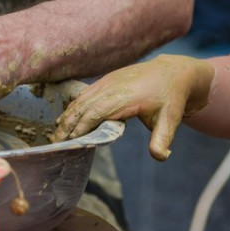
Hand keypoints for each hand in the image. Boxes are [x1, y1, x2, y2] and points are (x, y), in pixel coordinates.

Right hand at [51, 55, 214, 160]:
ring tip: (57, 135)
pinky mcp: (105, 81)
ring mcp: (107, 82)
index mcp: (126, 97)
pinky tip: (64, 119)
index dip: (82, 126)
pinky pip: (84, 95)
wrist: (173, 72)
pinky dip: (72, 108)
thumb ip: (163, 139)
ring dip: (67, 117)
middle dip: (68, 125)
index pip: (97, 112)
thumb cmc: (171, 98)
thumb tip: (161, 157)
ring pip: (80, 100)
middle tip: (56, 143)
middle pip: (83, 106)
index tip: (71, 141)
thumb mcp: (171, 120)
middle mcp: (113, 87)